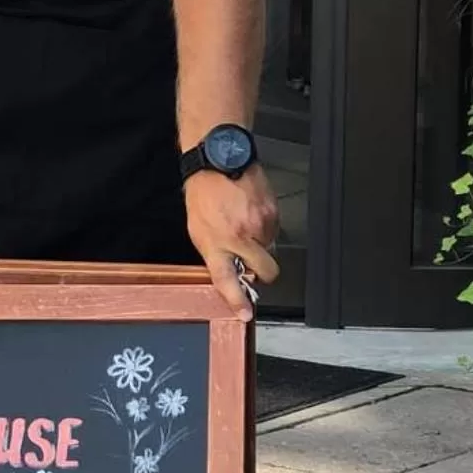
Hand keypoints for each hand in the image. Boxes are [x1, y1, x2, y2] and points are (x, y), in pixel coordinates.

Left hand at [185, 165, 279, 315]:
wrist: (219, 159)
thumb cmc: (204, 193)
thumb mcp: (198, 229)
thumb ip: (215, 253)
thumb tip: (229, 271)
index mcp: (216, 244)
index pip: (227, 280)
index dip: (238, 300)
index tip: (246, 314)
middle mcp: (240, 238)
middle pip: (266, 271)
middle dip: (262, 272)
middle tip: (250, 260)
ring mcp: (260, 225)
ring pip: (270, 250)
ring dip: (260, 244)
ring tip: (242, 223)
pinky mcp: (273, 213)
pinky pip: (274, 231)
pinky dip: (264, 228)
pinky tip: (250, 212)